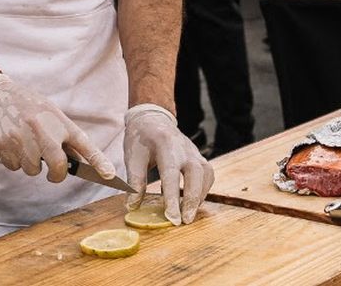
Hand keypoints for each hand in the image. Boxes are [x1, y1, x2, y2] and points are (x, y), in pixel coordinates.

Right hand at [0, 74, 114, 181]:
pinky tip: (8, 142)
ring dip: (29, 163)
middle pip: (58, 167)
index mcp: (57, 120)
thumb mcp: (47, 112)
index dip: (98, 160)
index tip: (110, 175)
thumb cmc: (24, 104)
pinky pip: (14, 167)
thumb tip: (76, 161)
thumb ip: (61, 134)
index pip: (83, 143)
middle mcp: (42, 128)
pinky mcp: (4, 145)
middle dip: (56, 175)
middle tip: (52, 172)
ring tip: (21, 142)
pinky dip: (12, 160)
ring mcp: (23, 138)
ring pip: (33, 170)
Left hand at [124, 105, 212, 225]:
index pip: (171, 174)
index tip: (172, 218)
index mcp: (165, 145)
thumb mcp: (132, 157)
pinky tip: (194, 202)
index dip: (172, 198)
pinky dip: (204, 190)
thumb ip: (135, 181)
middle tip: (185, 221)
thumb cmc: (140, 139)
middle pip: (195, 173)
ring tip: (189, 215)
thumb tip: (132, 206)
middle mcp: (184, 147)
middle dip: (192, 199)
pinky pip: (208, 174)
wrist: (152, 119)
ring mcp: (194, 151)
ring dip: (200, 196)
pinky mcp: (198, 156)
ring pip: (206, 174)